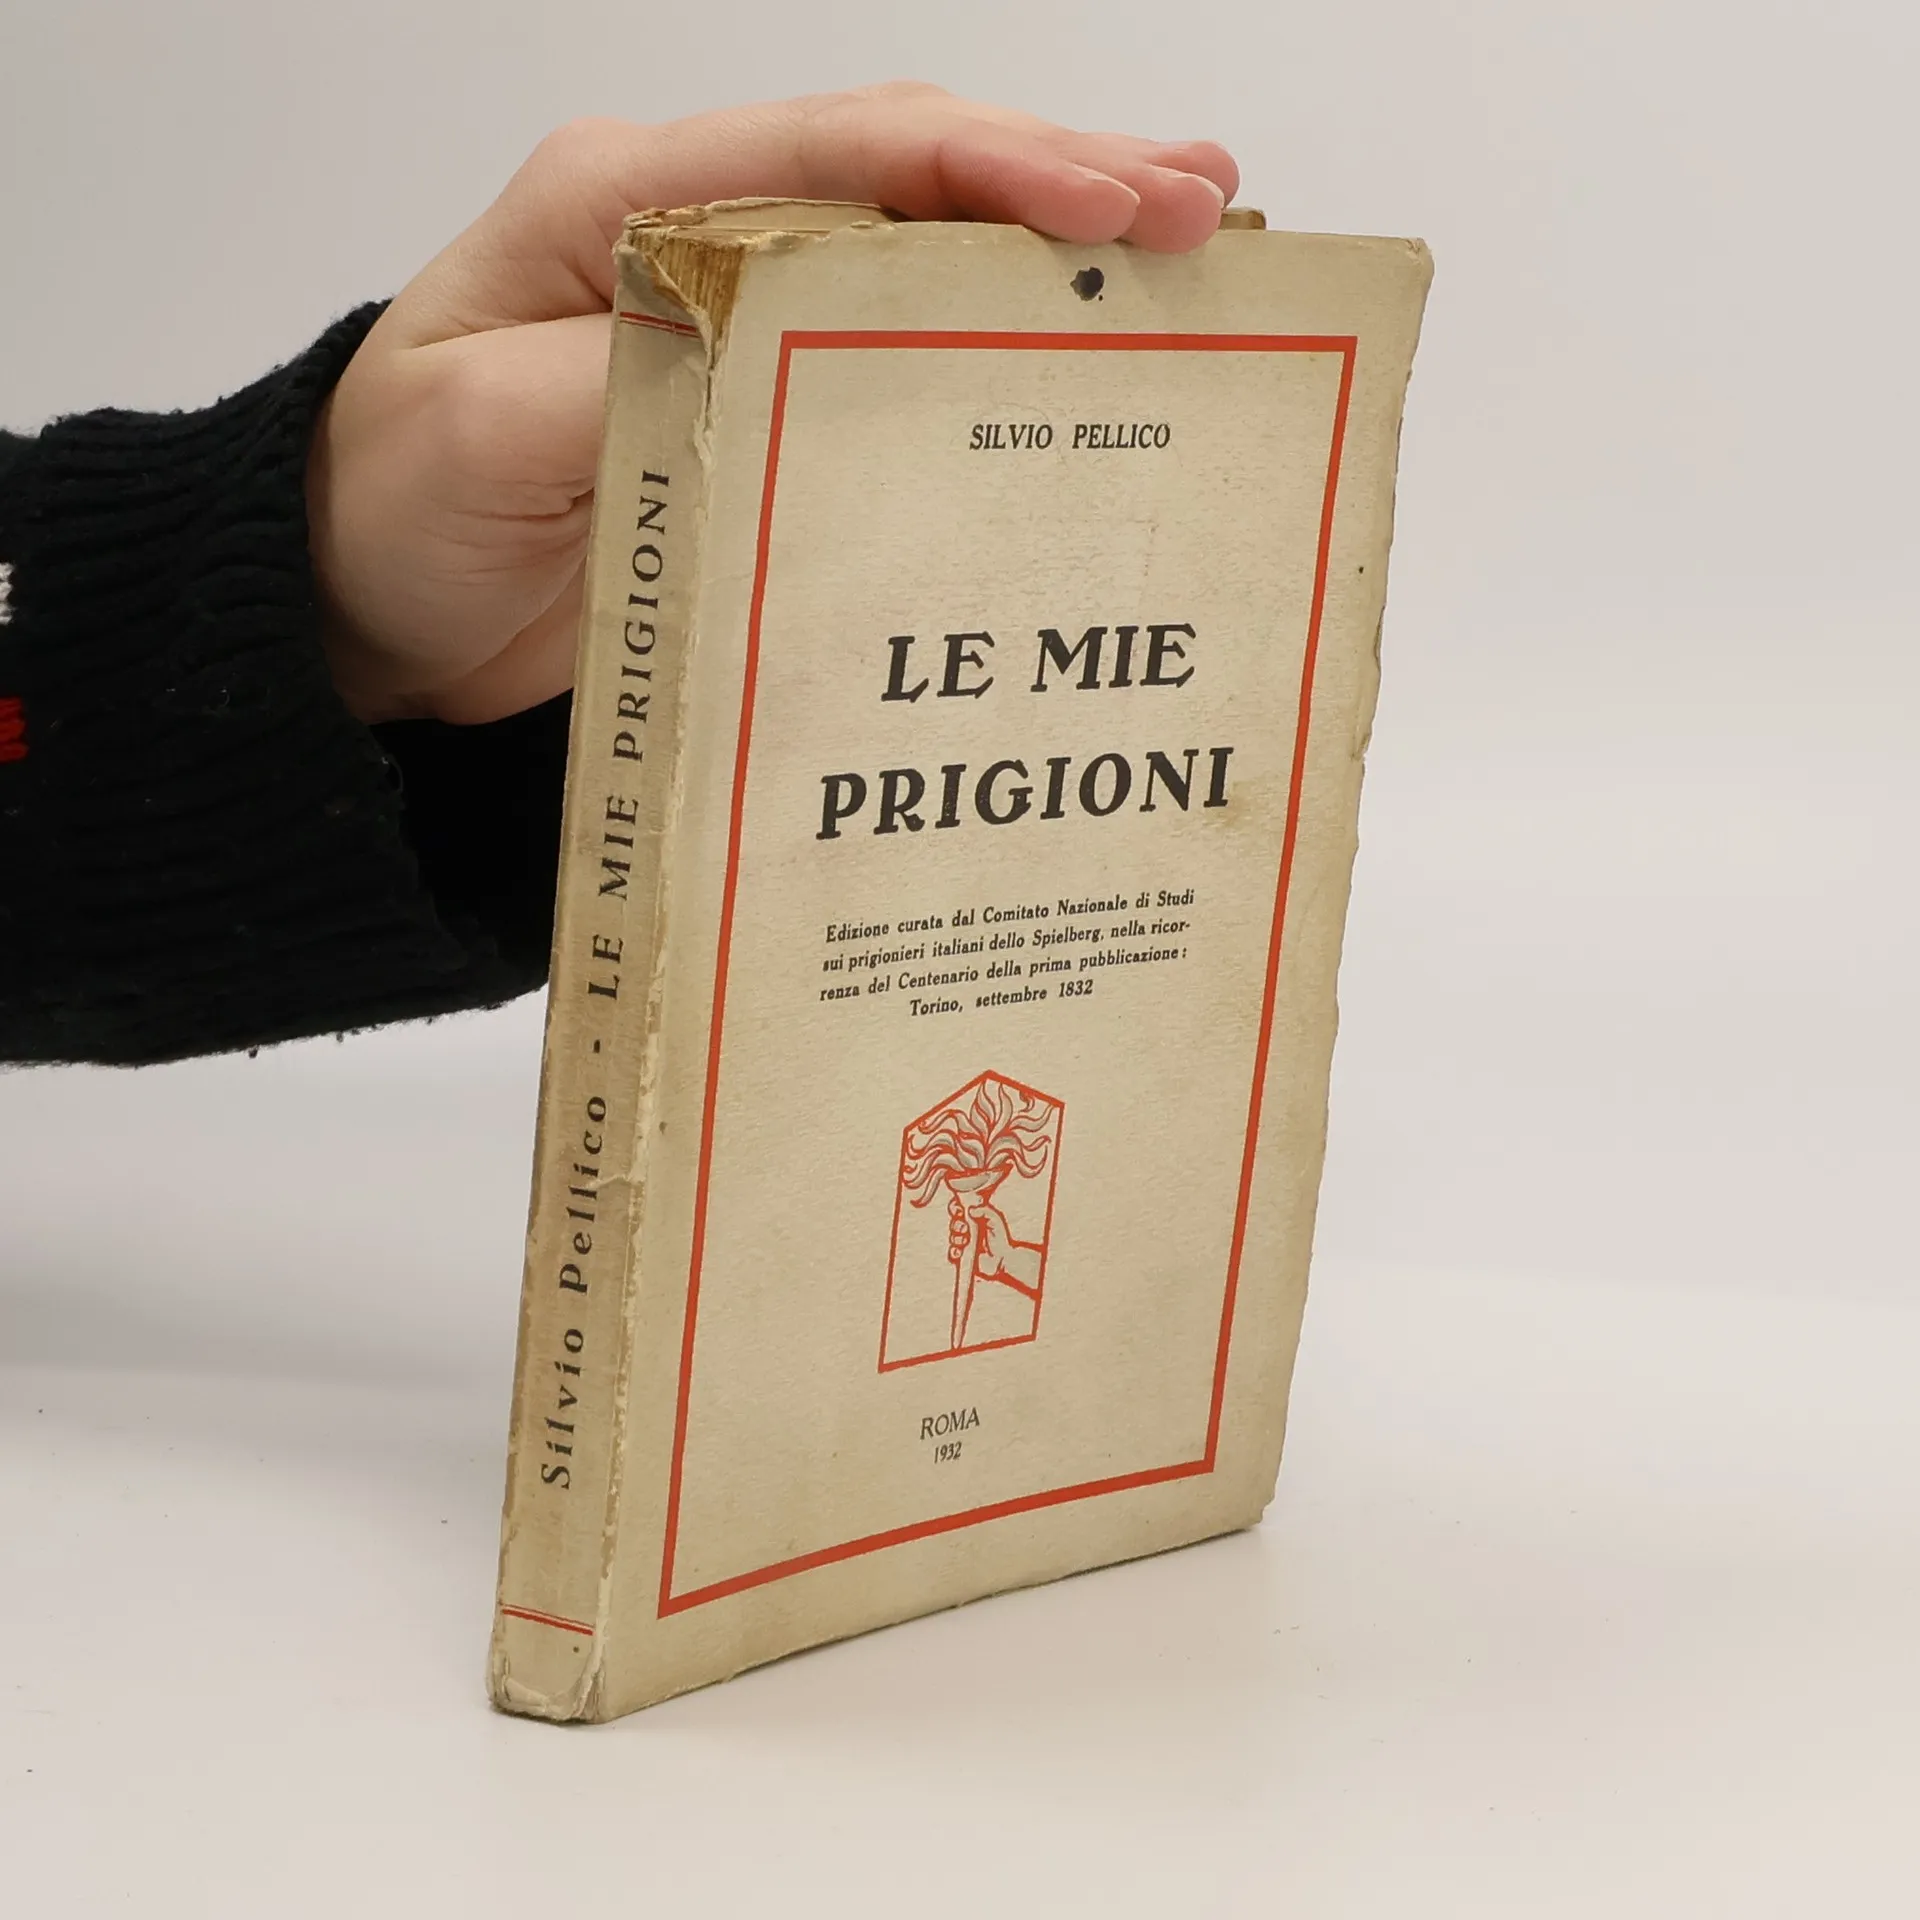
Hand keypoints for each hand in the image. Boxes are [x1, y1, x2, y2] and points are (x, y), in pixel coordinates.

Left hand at [307, 84, 1238, 725]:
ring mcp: (733, 320)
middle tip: (1208, 210)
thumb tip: (779, 345)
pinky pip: (892, 358)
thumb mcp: (481, 435)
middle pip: (905, 179)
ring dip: (1048, 255)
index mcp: (622, 202)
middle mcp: (695, 237)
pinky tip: (1071, 361)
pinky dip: (991, 348)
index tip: (1119, 200)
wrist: (363, 611)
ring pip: (917, 256)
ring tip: (1184, 255)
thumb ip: (627, 372)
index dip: (989, 167)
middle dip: (1062, 184)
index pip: (836, 153)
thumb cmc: (394, 508)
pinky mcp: (757, 409)